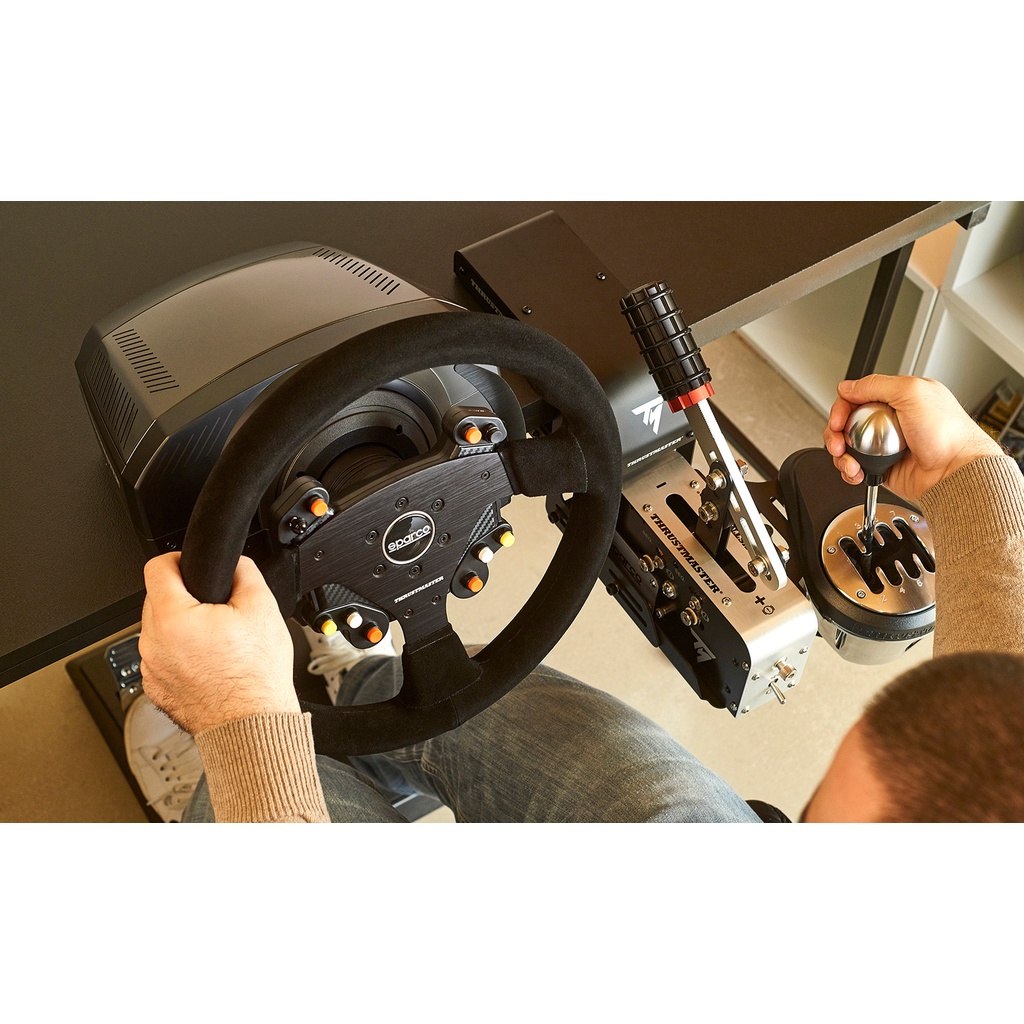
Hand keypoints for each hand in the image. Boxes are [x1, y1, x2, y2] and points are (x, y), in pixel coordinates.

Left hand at [138, 553, 297, 734]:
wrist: (251, 725)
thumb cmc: (255, 677)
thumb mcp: (262, 608)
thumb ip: (244, 573)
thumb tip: (236, 564)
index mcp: (172, 618)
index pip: (157, 568)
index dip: (177, 559)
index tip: (190, 565)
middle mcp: (152, 643)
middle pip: (158, 599)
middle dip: (185, 597)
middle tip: (217, 608)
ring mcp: (151, 669)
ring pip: (160, 631)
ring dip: (182, 627)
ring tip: (217, 640)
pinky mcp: (156, 689)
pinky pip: (163, 659)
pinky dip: (181, 655)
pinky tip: (210, 663)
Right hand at [824, 374, 1003, 502]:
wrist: (955, 471)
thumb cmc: (947, 433)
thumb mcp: (913, 392)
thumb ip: (876, 384)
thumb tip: (847, 387)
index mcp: (899, 398)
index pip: (858, 397)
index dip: (843, 407)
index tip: (838, 420)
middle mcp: (890, 421)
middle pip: (847, 423)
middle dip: (836, 433)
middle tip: (838, 443)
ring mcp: (885, 446)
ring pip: (847, 446)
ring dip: (841, 455)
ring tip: (850, 463)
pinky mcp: (882, 467)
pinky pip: (856, 467)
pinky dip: (850, 471)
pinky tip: (857, 472)